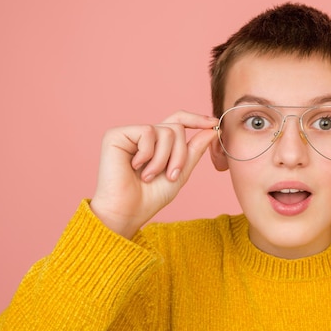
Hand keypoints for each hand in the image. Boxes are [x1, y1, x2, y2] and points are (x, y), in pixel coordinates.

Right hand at [90, 111, 217, 238]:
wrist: (128, 211)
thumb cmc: (151, 197)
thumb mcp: (180, 172)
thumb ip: (195, 150)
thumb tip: (212, 128)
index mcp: (158, 143)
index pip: (178, 121)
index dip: (196, 119)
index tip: (214, 123)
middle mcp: (144, 135)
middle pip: (176, 128)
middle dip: (180, 154)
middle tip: (170, 176)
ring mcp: (130, 134)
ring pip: (166, 131)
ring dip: (164, 159)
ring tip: (149, 176)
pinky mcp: (117, 134)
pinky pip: (148, 132)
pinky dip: (148, 154)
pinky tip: (135, 166)